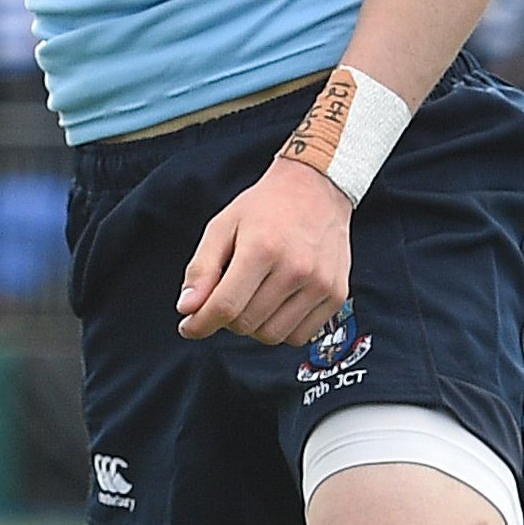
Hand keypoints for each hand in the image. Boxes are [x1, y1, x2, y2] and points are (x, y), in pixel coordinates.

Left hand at [175, 156, 352, 346]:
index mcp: (261, 249)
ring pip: (272, 336)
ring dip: (253, 326)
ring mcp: (320, 284)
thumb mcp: (222, 226)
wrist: (316, 189)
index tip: (189, 326)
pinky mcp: (336, 294)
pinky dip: (281, 328)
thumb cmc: (266, 207)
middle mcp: (295, 269)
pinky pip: (299, 335)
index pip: (225, 306)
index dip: (201, 323)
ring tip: (251, 297)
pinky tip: (274, 304)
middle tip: (225, 297)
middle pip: (247, 324)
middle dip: (226, 318)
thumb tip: (187, 307)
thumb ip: (202, 268)